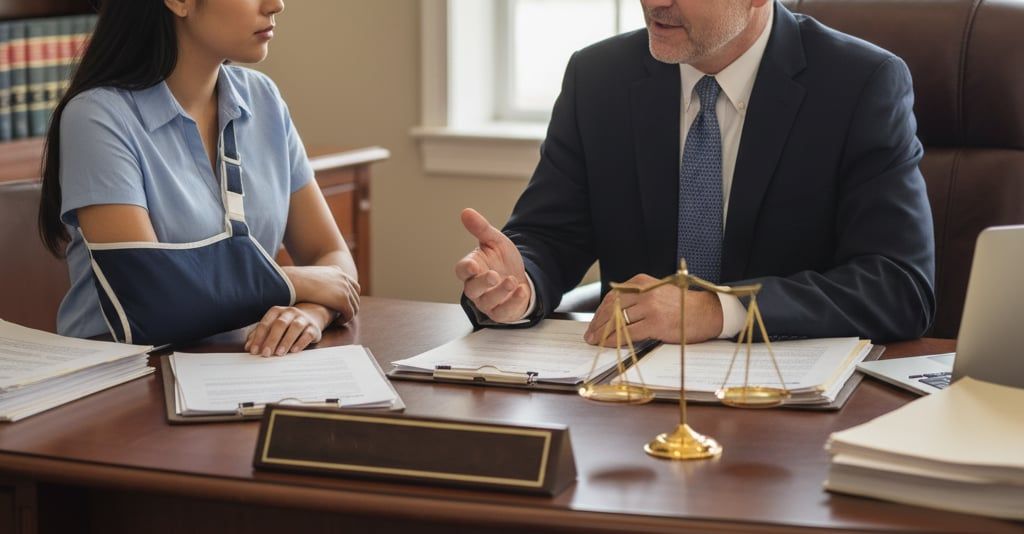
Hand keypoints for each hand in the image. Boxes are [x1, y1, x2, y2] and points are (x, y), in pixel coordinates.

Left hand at [245, 305, 325, 356]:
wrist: (311, 318)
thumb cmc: (286, 326)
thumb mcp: (272, 328)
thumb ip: (259, 336)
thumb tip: (249, 347)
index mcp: (276, 312)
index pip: (265, 324)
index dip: (259, 338)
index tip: (254, 351)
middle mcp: (290, 312)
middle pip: (280, 324)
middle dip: (272, 339)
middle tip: (266, 353)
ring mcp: (303, 319)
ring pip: (295, 327)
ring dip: (286, 340)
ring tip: (279, 353)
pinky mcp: (313, 328)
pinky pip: (308, 334)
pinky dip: (301, 342)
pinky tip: (294, 350)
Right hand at [282, 265, 360, 323]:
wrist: (293, 282)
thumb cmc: (295, 281)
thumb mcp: (309, 275)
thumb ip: (317, 279)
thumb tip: (314, 284)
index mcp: (336, 270)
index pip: (352, 284)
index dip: (350, 296)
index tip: (343, 305)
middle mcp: (343, 277)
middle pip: (355, 295)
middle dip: (351, 306)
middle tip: (342, 315)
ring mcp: (345, 288)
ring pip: (354, 305)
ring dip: (348, 314)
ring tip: (339, 319)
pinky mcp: (343, 300)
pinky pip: (350, 313)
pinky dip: (345, 319)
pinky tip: (336, 322)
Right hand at [454, 208, 532, 322]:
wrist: (521, 278)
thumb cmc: (502, 261)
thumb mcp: (495, 241)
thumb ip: (481, 228)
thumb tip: (466, 212)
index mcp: (472, 269)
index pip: (461, 271)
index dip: (465, 269)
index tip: (472, 265)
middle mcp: (476, 287)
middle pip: (472, 289)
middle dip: (482, 283)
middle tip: (493, 275)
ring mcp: (487, 301)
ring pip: (487, 302)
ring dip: (499, 292)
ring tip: (511, 281)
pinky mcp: (500, 311)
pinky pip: (503, 311)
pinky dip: (512, 302)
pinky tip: (521, 290)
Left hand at [583, 274, 723, 345]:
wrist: (706, 312)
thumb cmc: (681, 305)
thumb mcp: (656, 292)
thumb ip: (637, 297)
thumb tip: (612, 313)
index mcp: (642, 282)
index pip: (613, 296)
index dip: (600, 311)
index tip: (593, 322)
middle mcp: (644, 291)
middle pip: (611, 308)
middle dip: (597, 323)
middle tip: (590, 334)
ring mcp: (650, 307)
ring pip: (617, 321)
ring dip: (603, 332)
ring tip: (595, 340)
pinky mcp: (655, 323)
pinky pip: (627, 333)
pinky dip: (614, 339)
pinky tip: (608, 344)